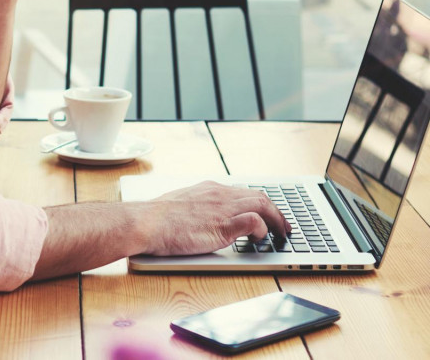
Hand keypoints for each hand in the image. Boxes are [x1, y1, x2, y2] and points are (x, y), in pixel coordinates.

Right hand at [141, 181, 290, 256]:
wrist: (146, 222)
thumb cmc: (156, 218)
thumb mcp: (180, 204)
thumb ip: (196, 207)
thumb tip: (199, 216)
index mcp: (209, 189)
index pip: (244, 191)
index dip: (260, 203)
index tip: (266, 213)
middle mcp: (220, 195)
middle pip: (259, 196)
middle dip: (275, 211)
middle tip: (283, 226)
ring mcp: (223, 209)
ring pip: (262, 205)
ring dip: (276, 220)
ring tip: (281, 233)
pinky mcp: (223, 226)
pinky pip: (253, 222)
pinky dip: (262, 229)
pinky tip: (260, 239)